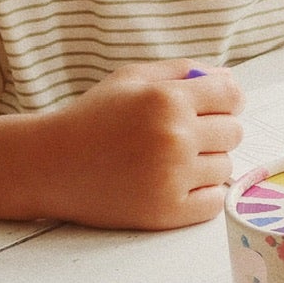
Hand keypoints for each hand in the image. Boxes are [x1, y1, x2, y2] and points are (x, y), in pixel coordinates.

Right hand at [29, 59, 244, 228]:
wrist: (49, 166)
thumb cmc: (93, 118)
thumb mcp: (130, 79)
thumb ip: (181, 71)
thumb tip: (228, 78)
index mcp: (166, 99)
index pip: (233, 96)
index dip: (225, 101)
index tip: (210, 109)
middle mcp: (173, 137)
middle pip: (234, 132)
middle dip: (213, 132)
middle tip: (180, 137)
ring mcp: (171, 177)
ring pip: (225, 167)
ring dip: (205, 164)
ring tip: (167, 162)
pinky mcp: (167, 212)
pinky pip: (215, 201)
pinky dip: (201, 194)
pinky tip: (173, 184)